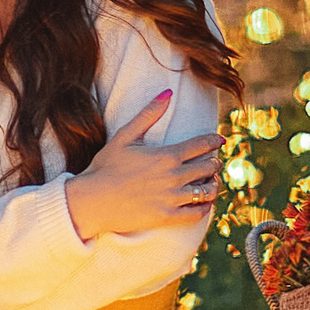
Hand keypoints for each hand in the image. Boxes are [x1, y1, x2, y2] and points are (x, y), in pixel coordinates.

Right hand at [65, 90, 219, 241]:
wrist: (92, 201)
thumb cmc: (105, 167)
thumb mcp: (125, 136)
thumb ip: (148, 114)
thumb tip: (168, 92)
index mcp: (166, 155)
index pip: (202, 145)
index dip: (213, 141)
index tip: (218, 141)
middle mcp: (173, 176)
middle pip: (208, 167)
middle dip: (214, 162)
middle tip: (214, 162)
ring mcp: (171, 198)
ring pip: (206, 190)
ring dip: (213, 184)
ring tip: (211, 182)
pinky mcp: (167, 217)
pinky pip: (197, 213)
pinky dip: (205, 207)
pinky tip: (203, 203)